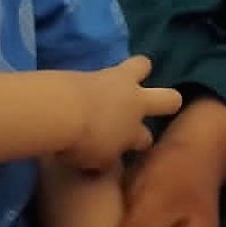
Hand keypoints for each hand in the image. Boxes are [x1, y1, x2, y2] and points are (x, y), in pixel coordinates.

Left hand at [64, 57, 183, 171]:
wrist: (58, 108)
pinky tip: (89, 86)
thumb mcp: (97, 161)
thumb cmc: (81, 142)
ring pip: (141, 65)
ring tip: (126, 78)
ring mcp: (116, 81)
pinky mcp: (94, 68)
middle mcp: (134, 103)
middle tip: (157, 103)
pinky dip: (102, 78)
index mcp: (134, 132)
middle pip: (167, 98)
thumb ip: (108, 157)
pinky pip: (107, 69)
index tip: (134, 146)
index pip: (147, 139)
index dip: (142, 143)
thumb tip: (108, 155)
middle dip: (166, 101)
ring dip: (138, 71)